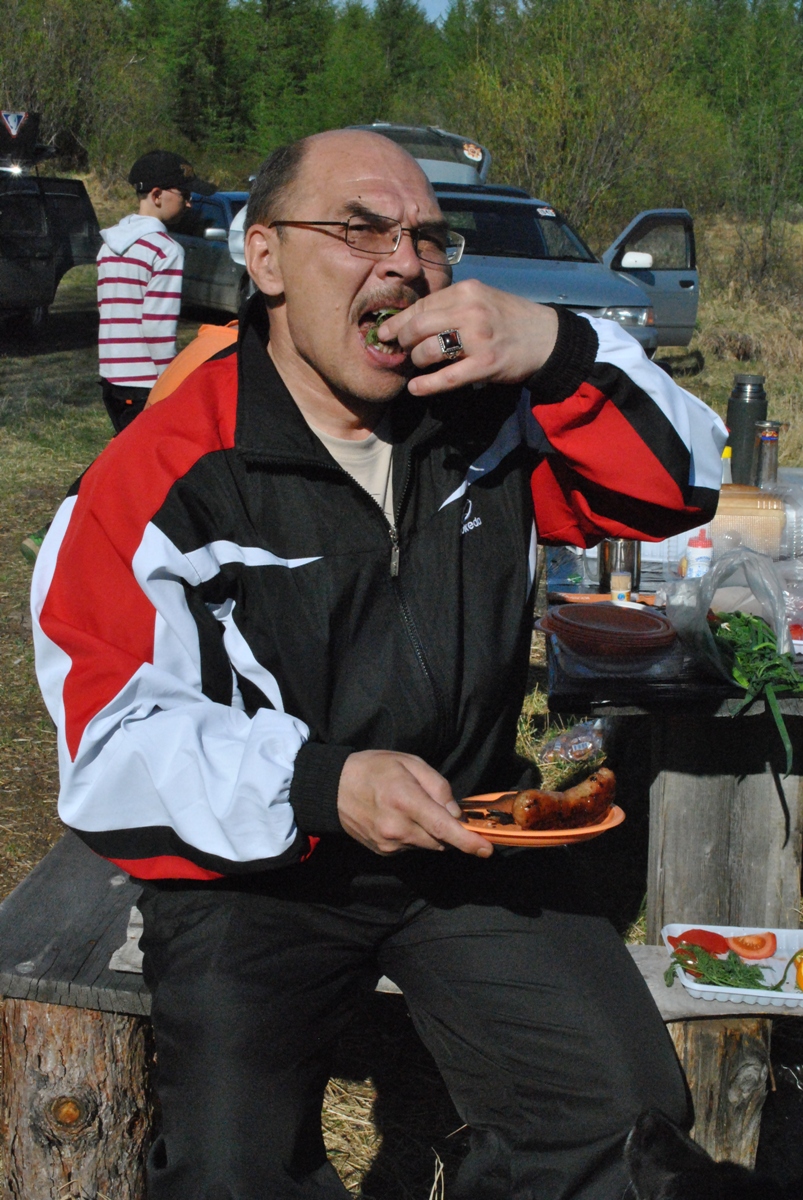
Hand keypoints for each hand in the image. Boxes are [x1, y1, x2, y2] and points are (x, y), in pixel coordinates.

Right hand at [337, 749, 493, 857]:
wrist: (332, 789)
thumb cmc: (374, 769)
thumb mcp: (409, 763)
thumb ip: (437, 786)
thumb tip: (455, 812)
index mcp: (405, 801)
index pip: (444, 828)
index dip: (468, 841)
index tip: (487, 850)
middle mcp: (397, 828)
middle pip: (441, 840)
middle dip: (449, 829)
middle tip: (438, 807)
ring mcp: (389, 843)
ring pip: (428, 845)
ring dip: (431, 832)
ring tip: (412, 808)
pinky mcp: (383, 852)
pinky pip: (412, 847)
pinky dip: (416, 836)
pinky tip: (400, 818)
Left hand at [378, 281, 558, 397]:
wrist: (547, 337)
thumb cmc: (510, 319)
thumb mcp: (482, 299)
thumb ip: (452, 306)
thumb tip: (415, 320)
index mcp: (467, 291)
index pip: (423, 305)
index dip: (400, 320)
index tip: (385, 332)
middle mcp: (471, 311)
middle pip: (419, 326)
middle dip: (402, 340)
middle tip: (398, 350)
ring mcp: (478, 338)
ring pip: (429, 350)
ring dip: (416, 360)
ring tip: (416, 365)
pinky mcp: (485, 364)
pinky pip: (446, 377)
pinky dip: (426, 385)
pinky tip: (415, 388)